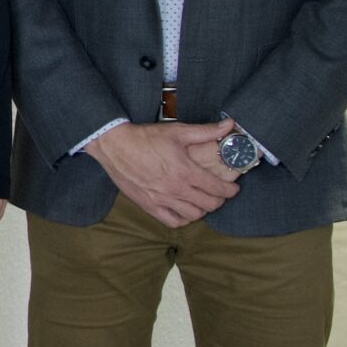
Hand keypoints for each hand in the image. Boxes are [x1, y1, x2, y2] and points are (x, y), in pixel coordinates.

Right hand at [87, 120, 238, 227]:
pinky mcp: (148, 205)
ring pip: (193, 215)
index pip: (218, 189)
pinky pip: (172, 221)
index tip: (233, 188)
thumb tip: (230, 125)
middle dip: (219, 200)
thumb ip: (206, 131)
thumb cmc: (145, 137)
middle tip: (218, 193)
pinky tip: (183, 209)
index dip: (231, 190)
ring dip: (201, 209)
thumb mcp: (178, 131)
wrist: (114, 145)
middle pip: (209, 205)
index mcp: (186, 172)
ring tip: (201, 200)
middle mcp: (176, 189)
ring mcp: (162, 199)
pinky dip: (182, 218)